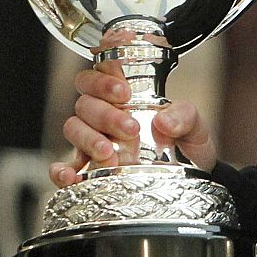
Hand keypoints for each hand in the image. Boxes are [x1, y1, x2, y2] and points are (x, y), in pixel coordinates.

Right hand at [51, 62, 217, 187]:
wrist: (193, 177)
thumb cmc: (185, 143)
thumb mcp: (193, 125)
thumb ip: (184, 116)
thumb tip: (163, 121)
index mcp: (120, 99)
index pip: (95, 79)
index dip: (102, 82)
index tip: (124, 93)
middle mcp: (101, 118)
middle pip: (84, 104)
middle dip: (105, 115)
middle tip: (131, 129)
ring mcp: (93, 143)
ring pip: (73, 129)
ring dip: (87, 139)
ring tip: (108, 154)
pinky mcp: (90, 172)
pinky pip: (66, 167)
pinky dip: (62, 171)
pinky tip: (71, 177)